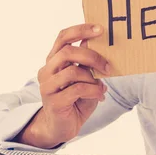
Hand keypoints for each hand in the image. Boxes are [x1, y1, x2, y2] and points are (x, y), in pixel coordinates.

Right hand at [16, 24, 110, 147]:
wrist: (63, 126)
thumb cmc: (77, 98)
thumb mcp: (86, 77)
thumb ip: (88, 62)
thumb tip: (98, 43)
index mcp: (55, 60)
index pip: (63, 37)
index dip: (80, 30)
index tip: (100, 28)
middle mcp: (47, 70)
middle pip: (67, 52)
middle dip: (92, 56)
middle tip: (108, 66)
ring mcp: (47, 86)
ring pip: (72, 71)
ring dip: (93, 78)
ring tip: (102, 86)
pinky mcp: (53, 101)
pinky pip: (77, 90)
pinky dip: (93, 91)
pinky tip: (99, 95)